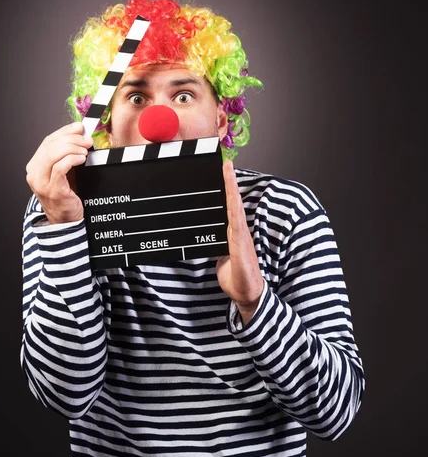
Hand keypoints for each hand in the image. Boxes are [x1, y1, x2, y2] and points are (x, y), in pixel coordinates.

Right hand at [26, 122, 92, 223]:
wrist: (66, 220)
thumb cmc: (66, 194)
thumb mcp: (64, 170)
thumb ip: (67, 152)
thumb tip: (78, 131)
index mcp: (35, 165)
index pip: (48, 141)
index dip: (64, 131)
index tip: (79, 127)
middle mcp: (34, 173)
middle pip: (50, 146)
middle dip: (71, 139)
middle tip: (87, 140)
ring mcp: (41, 182)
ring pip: (53, 154)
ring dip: (73, 148)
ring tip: (85, 150)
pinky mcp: (52, 190)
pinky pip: (61, 167)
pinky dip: (72, 159)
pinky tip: (82, 159)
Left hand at [216, 160, 264, 323]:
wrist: (247, 294)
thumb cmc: (236, 277)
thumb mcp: (222, 257)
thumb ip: (218, 245)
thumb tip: (209, 237)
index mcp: (233, 232)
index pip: (229, 205)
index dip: (226, 188)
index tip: (222, 170)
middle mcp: (238, 230)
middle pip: (232, 200)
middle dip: (228, 180)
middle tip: (224, 161)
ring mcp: (240, 235)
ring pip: (234, 205)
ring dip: (231, 187)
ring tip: (227, 169)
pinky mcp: (240, 243)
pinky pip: (236, 219)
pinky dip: (234, 205)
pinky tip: (233, 194)